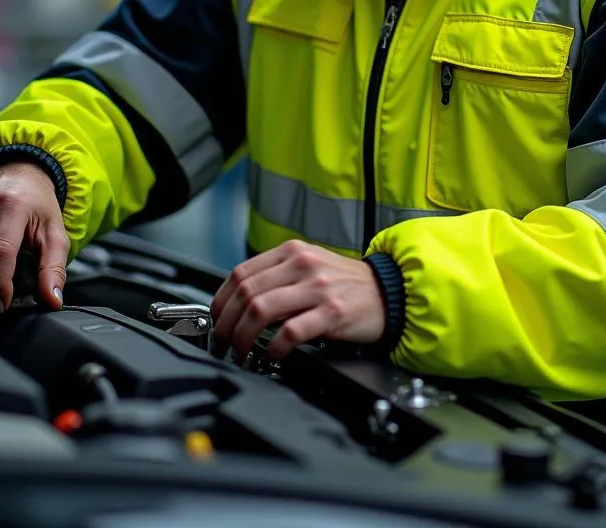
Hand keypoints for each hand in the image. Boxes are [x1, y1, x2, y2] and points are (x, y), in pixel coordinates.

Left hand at [210, 239, 384, 362]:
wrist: (389, 292)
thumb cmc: (346, 284)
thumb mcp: (309, 267)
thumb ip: (277, 277)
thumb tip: (238, 303)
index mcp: (292, 252)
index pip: (241, 273)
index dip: (221, 300)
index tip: (216, 319)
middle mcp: (303, 265)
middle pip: (247, 293)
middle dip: (226, 323)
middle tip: (223, 342)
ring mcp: (318, 289)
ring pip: (261, 310)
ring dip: (243, 337)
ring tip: (242, 351)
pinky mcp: (332, 313)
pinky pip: (291, 332)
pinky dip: (275, 347)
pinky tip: (274, 354)